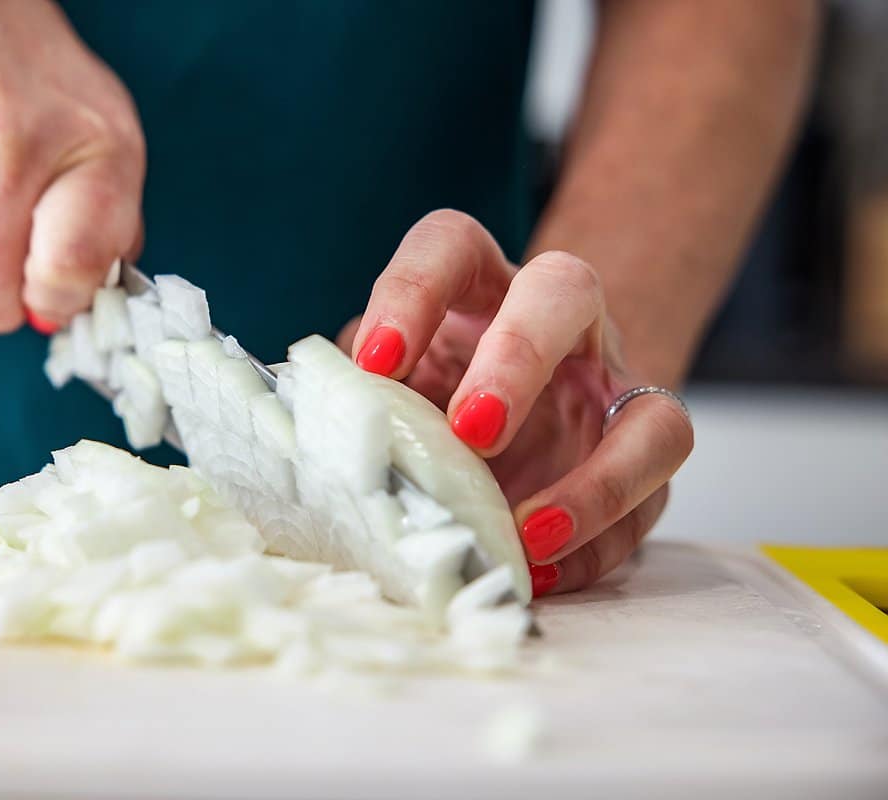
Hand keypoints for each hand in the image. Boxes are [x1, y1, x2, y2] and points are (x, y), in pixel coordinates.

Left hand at [339, 210, 693, 595]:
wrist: (514, 419)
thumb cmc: (430, 394)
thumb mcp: (388, 385)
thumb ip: (360, 396)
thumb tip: (311, 430)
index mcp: (477, 286)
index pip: (449, 246)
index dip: (412, 293)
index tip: (374, 363)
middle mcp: (560, 322)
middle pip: (564, 291)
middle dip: (518, 358)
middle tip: (471, 432)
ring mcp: (614, 391)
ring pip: (653, 417)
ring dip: (595, 484)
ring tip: (527, 534)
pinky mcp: (642, 459)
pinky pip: (651, 500)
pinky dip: (595, 545)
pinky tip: (537, 570)